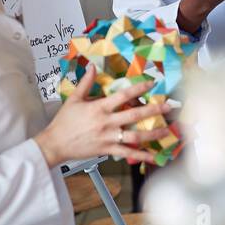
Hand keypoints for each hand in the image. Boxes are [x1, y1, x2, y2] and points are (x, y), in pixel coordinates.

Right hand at [35, 65, 173, 167]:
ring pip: (135, 136)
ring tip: (166, 130)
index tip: (152, 84)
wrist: (55, 143)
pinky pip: (128, 154)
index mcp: (99, 107)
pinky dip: (142, 156)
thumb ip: (85, 83)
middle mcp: (107, 122)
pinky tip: (154, 156)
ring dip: (153, 134)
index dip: (139, 88)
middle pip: (135, 115)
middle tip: (168, 107)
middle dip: (154, 110)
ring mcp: (108, 137)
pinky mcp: (108, 150)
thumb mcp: (74, 99)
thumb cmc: (64, 122)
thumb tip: (92, 67)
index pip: (123, 95)